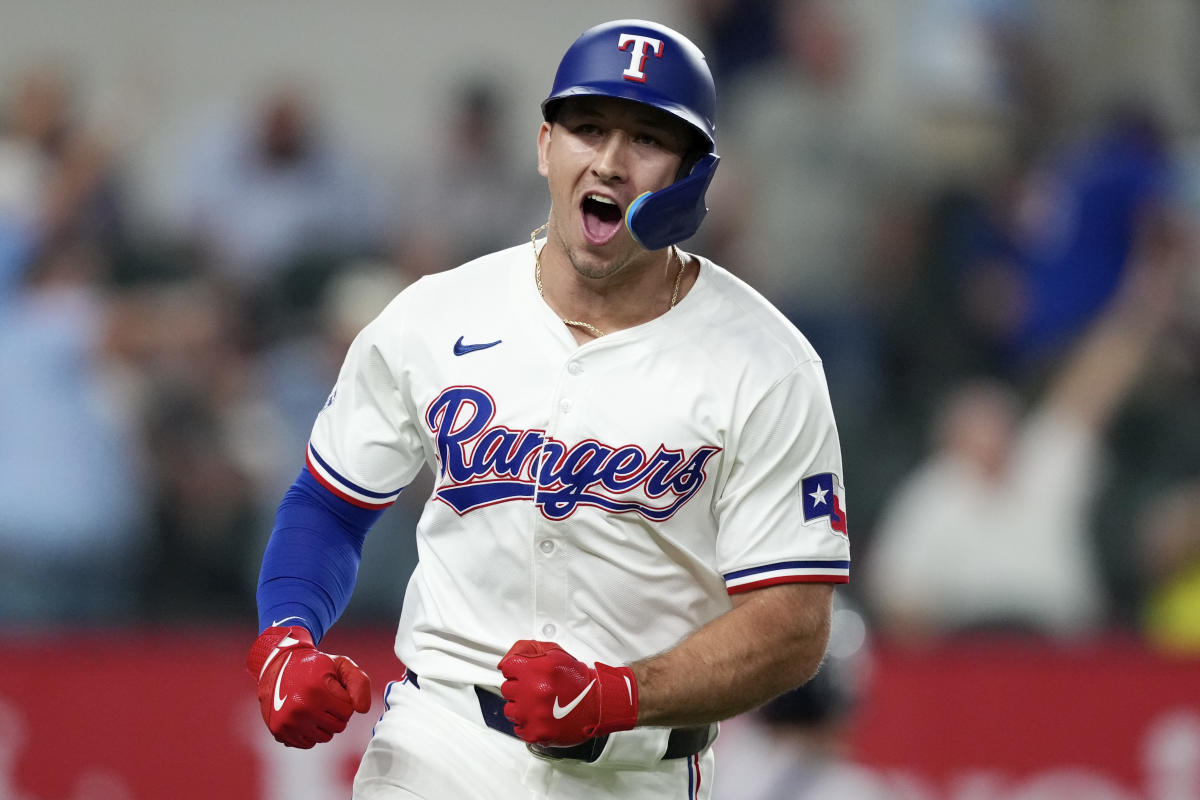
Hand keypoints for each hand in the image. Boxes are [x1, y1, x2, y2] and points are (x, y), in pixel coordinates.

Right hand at [246, 626, 371, 747]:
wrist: (278, 666)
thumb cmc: (315, 667)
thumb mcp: (340, 664)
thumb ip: (359, 683)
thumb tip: (362, 709)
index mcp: (317, 690)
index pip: (348, 710)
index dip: (344, 699)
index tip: (333, 689)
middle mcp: (300, 708)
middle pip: (338, 726)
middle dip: (337, 714)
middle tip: (325, 699)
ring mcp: (288, 722)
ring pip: (325, 737)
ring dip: (325, 725)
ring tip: (315, 707)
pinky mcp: (279, 731)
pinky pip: (308, 743)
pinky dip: (310, 732)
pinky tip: (304, 716)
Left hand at [498, 640, 637, 746]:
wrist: (597, 703)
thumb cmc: (576, 679)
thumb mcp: (553, 652)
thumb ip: (525, 650)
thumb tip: (503, 663)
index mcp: (535, 669)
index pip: (507, 668)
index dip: (517, 671)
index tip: (526, 674)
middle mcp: (532, 691)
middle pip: (507, 689)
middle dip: (519, 688)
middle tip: (535, 690)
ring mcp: (533, 714)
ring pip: (510, 710)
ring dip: (521, 707)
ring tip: (538, 705)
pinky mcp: (536, 732)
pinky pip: (518, 728)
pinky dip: (527, 724)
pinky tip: (540, 717)